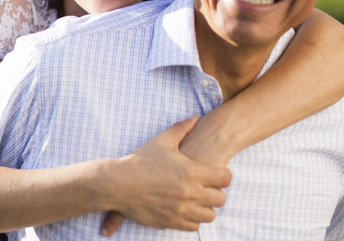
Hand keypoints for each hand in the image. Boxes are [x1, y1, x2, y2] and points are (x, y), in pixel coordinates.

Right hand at [100, 116, 230, 236]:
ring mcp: (181, 210)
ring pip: (209, 215)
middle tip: (207, 186)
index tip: (217, 172)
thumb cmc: (141, 160)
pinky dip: (193, 219)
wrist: (118, 183)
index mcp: (191, 172)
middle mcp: (189, 193)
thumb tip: (196, 117)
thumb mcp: (162, 141)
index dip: (224, 174)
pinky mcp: (171, 222)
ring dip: (206, 207)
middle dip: (216, 192)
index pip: (225, 178)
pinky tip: (185, 208)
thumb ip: (182, 128)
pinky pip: (193, 227)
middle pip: (221, 199)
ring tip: (197, 198)